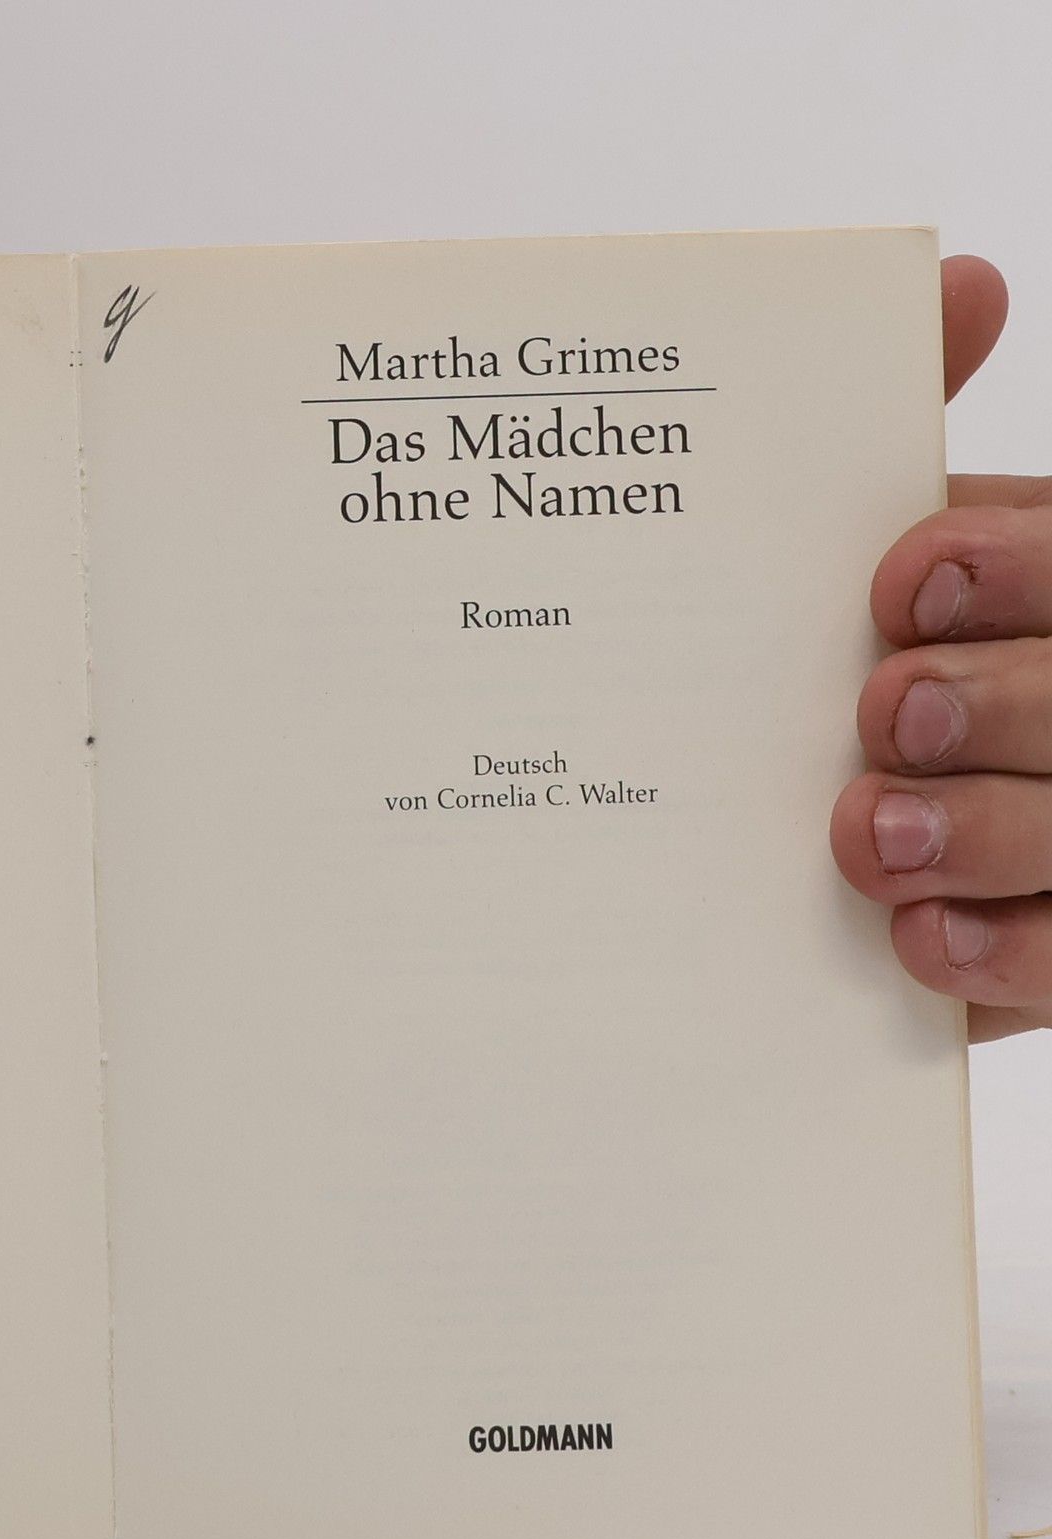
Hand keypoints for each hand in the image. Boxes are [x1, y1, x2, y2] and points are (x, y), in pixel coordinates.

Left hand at [828, 255, 1051, 1040]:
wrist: (814, 819)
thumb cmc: (872, 656)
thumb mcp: (887, 560)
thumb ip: (897, 439)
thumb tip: (964, 281)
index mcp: (1047, 595)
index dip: (1013, 569)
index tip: (901, 582)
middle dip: (1003, 705)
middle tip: (889, 710)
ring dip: (986, 831)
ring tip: (868, 833)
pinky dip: (997, 952)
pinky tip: (913, 936)